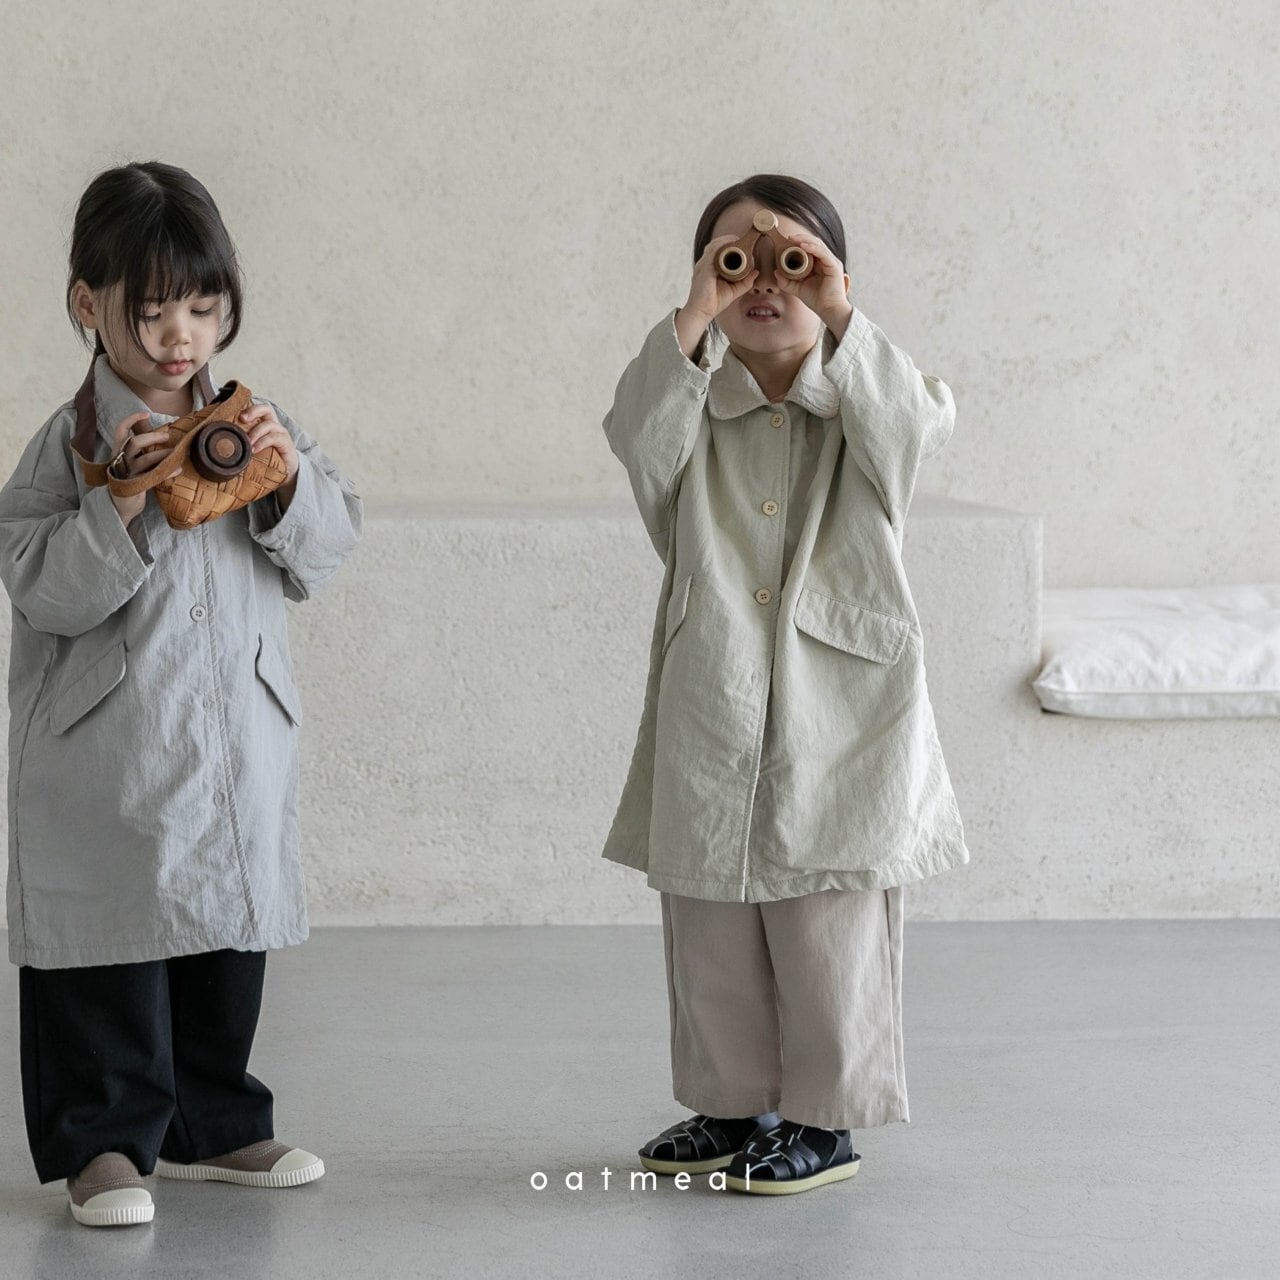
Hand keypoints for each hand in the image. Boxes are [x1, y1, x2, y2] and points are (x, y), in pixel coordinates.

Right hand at [107, 411, 182, 526]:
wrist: (120, 507)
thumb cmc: (131, 481)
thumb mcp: (132, 463)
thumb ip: (141, 452)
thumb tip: (163, 438)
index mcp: (118, 452)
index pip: (120, 432)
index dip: (130, 420)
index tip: (146, 414)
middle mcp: (121, 461)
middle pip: (133, 443)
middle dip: (152, 437)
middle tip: (167, 436)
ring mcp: (127, 474)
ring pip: (145, 460)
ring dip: (163, 455)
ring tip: (177, 454)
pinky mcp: (136, 486)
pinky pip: (153, 476)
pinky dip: (167, 472)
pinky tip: (178, 470)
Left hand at [238, 403, 299, 507]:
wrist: (287, 473)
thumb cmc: (266, 459)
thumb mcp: (252, 449)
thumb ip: (241, 443)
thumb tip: (214, 445)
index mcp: (264, 423)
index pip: (257, 408)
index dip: (247, 407)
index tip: (235, 414)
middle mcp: (274, 425)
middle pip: (266, 409)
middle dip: (253, 411)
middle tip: (242, 419)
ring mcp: (281, 433)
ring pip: (269, 424)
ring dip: (255, 432)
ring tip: (247, 443)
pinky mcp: (286, 443)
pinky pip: (274, 438)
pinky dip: (262, 442)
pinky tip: (254, 450)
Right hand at [674, 234, 761, 359]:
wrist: (701, 312)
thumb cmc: (714, 302)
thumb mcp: (734, 290)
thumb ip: (745, 282)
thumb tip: (755, 272)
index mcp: (711, 266)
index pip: (720, 249)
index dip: (731, 244)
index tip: (745, 243)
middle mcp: (706, 263)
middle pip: (717, 244)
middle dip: (730, 239)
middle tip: (744, 240)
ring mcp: (703, 265)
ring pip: (715, 245)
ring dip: (727, 240)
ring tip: (739, 240)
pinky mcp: (704, 268)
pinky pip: (713, 252)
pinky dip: (722, 246)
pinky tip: (731, 245)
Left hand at [774, 234, 853, 335]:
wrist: (828, 310)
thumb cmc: (816, 300)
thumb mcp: (797, 288)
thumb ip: (786, 281)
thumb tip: (776, 272)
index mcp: (819, 263)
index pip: (809, 247)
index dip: (798, 242)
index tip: (786, 241)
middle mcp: (826, 260)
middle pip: (814, 243)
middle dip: (801, 238)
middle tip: (788, 237)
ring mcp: (831, 262)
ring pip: (818, 245)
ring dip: (805, 240)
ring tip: (793, 239)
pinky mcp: (834, 266)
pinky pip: (822, 253)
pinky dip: (812, 248)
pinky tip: (803, 246)